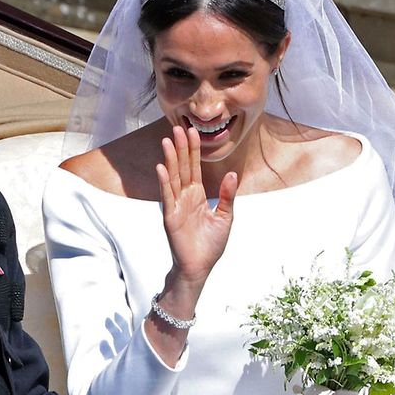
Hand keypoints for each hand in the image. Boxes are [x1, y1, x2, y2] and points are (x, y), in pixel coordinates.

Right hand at [156, 125, 236, 284]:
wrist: (200, 267)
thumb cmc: (210, 245)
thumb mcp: (225, 217)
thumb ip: (227, 196)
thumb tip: (233, 174)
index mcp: (198, 196)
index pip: (194, 168)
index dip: (193, 150)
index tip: (193, 132)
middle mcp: (185, 198)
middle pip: (182, 168)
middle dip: (180, 148)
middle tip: (177, 128)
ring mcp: (176, 206)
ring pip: (173, 178)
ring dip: (170, 159)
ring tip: (167, 141)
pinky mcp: (171, 218)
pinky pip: (167, 197)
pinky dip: (165, 182)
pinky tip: (162, 168)